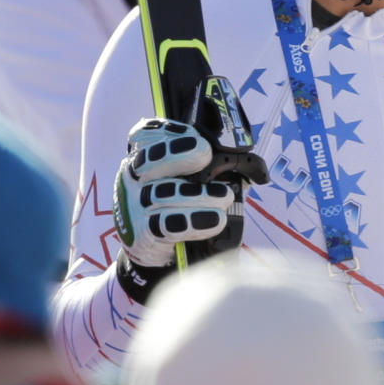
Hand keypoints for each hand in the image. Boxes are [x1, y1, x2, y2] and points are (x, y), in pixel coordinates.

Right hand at [113, 118, 234, 269]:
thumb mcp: (186, 181)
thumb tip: (250, 166)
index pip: (145, 135)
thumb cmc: (177, 207)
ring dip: (196, 193)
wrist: (158, 253)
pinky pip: (165, 224)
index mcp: (142, 158)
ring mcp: (134, 206)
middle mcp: (133, 179)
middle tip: (204, 153)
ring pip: (160, 193)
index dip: (168, 131)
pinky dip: (193, 220)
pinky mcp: (142, 234)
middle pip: (147, 160)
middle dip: (177, 153)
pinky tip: (215, 220)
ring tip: (224, 197)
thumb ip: (209, 167)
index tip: (195, 134)